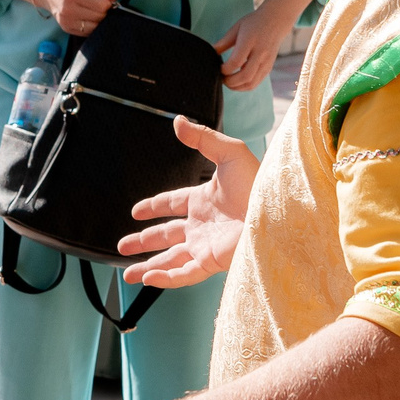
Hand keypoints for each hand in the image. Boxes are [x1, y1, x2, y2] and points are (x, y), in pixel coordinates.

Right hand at [38, 0, 116, 36]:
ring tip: (92, 9)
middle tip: (98, 2)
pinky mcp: (67, 29)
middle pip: (100, 17)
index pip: (102, 6)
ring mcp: (66, 21)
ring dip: (99, 19)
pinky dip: (92, 25)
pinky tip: (87, 15)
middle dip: (104, 11)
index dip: (107, 1)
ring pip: (96, 27)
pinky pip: (88, 32)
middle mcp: (68, 10)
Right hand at [116, 116, 258, 286]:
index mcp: (204, 200)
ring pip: (171, 259)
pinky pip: (183, 274)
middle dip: (143, 241)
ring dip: (149, 266)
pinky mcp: (212, 262)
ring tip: (128, 275)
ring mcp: (206, 245)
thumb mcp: (229, 152)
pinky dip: (165, 278)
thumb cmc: (259, 182)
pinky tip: (148, 277)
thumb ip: (202, 139)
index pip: (173, 204)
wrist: (277, 211)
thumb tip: (178, 121)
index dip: (153, 207)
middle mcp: (203, 225)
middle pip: (166, 236)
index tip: (135, 211)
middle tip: (122, 246)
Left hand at [214, 0, 295, 90]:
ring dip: (236, 87)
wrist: (276, 21)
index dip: (224, 69)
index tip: (218, 67)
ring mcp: (266, 62)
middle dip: (229, 81)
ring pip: (251, 83)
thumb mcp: (236, 28)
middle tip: (220, 78)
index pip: (236, 61)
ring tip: (227, 82)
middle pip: (245, 76)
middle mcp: (261, 53)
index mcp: (251, 41)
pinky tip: (236, 82)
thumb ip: (223, 42)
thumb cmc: (253, 23)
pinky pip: (256, 83)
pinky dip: (244, 86)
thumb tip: (209, 54)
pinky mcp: (268, 68)